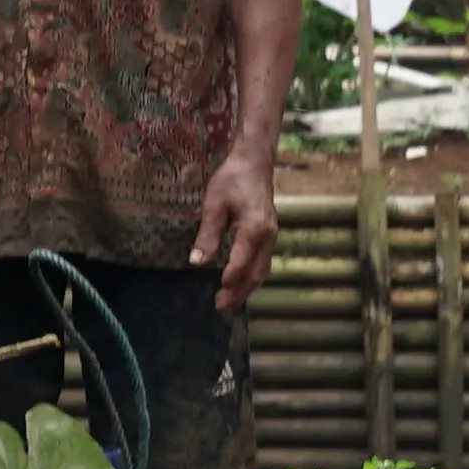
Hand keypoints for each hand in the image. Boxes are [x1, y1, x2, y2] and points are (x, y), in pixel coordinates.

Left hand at [192, 145, 281, 308]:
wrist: (254, 163)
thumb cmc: (231, 180)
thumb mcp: (214, 205)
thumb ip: (207, 235)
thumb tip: (197, 263)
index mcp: (254, 228)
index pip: (243, 261)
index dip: (231, 278)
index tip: (218, 291)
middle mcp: (268, 235)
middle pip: (257, 272)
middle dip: (239, 291)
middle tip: (220, 306)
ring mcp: (271, 236)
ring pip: (263, 269)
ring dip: (246, 288)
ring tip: (228, 301)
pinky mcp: (269, 234)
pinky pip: (263, 261)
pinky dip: (252, 276)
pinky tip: (239, 282)